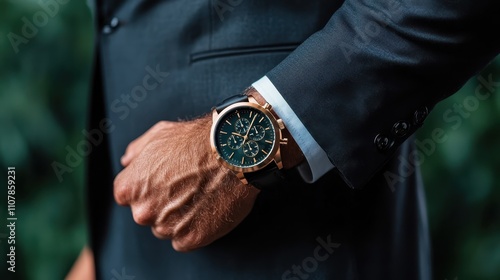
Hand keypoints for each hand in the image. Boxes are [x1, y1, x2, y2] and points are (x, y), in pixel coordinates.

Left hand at [114, 116, 259, 251]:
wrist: (232, 154)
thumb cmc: (196, 141)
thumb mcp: (159, 134)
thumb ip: (137, 151)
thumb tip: (128, 161)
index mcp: (130, 187)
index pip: (128, 196)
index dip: (148, 187)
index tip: (164, 181)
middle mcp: (143, 211)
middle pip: (148, 214)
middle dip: (162, 204)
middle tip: (186, 188)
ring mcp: (167, 227)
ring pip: (167, 229)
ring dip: (179, 218)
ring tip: (200, 196)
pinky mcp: (191, 239)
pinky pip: (186, 240)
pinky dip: (195, 229)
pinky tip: (207, 209)